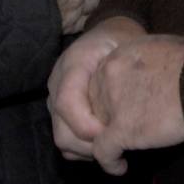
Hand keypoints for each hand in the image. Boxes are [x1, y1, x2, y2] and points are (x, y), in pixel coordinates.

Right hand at [48, 16, 147, 160]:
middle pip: (61, 129)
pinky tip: (105, 145)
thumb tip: (127, 106)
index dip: (86, 125)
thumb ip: (123, 71)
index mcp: (72, 64)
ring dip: (88, 151)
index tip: (112, 135)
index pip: (67, 102)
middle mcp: (57, 83)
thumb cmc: (121, 40)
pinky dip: (83, 148)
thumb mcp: (126, 46)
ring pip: (62, 138)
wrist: (109, 32)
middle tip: (118, 149)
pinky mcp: (60, 111)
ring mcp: (55, 99)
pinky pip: (66, 138)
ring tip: (114, 150)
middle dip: (90, 146)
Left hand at [88, 35, 183, 174]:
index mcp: (117, 56)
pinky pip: (103, 152)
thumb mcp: (163, 48)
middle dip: (106, 121)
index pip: (101, 82)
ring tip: (119, 152)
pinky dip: (111, 162)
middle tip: (122, 132)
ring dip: (107, 142)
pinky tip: (120, 166)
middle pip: (95, 106)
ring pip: (95, 130)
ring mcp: (111, 104)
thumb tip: (159, 71)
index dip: (111, 100)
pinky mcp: (121, 129)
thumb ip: (149, 60)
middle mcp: (107, 77)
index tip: (125, 110)